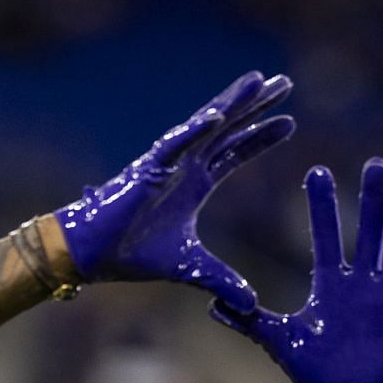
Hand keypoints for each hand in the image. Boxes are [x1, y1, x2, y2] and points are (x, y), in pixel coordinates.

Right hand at [53, 71, 294, 312]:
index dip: (261, 137)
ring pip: (205, 125)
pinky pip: (173, 146)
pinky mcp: (146, 171)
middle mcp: (185, 166)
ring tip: (258, 80)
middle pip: (228, 128)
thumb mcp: (190, 269)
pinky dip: (194, 131)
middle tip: (284, 82)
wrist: (93, 254)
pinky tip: (216, 115)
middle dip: (256, 106)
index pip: (235, 153)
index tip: (290, 121)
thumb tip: (250, 303)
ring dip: (231, 103)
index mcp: (196, 184)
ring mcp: (166, 164)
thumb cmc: (134, 253)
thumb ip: (221, 280)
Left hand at [209, 159, 382, 382]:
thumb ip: (249, 321)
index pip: (325, 237)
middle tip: (377, 163)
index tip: (317, 170)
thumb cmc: (312, 374)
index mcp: (330, 285)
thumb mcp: (279, 342)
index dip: (321, 206)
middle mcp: (360, 286)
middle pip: (368, 233)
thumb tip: (212, 304)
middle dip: (372, 199)